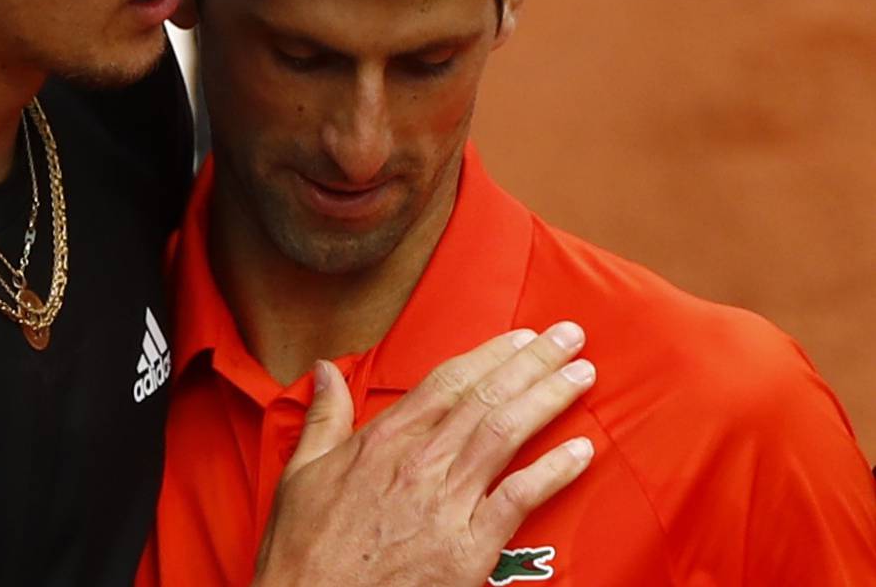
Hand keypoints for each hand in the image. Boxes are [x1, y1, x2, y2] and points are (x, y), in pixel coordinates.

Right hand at [253, 322, 596, 586]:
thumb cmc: (305, 547)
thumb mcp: (301, 471)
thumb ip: (324, 416)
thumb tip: (326, 368)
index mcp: (382, 440)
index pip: (446, 382)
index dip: (489, 354)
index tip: (520, 336)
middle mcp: (419, 461)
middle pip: (485, 398)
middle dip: (532, 363)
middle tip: (569, 336)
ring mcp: (446, 502)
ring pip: (505, 435)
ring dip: (547, 400)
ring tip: (582, 375)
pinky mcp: (467, 547)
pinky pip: (518, 498)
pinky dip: (552, 472)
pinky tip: (581, 451)